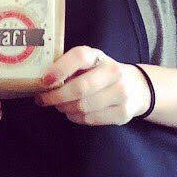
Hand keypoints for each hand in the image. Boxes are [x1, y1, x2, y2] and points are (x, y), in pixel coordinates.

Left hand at [34, 47, 150, 125]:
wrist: (137, 87)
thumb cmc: (100, 73)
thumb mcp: (88, 63)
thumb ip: (68, 67)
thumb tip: (40, 80)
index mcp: (99, 56)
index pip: (79, 57)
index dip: (59, 69)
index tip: (44, 80)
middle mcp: (113, 72)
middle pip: (79, 88)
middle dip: (56, 97)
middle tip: (42, 99)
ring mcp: (121, 93)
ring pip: (83, 107)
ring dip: (64, 108)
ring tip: (59, 105)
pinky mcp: (123, 113)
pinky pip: (90, 119)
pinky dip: (76, 117)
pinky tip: (73, 112)